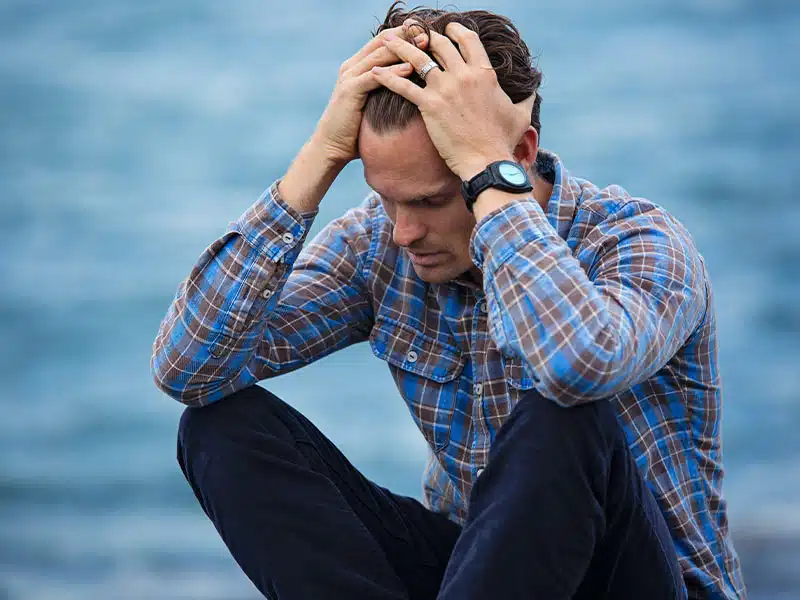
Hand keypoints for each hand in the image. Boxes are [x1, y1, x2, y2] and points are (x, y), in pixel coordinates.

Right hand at [313, 25, 427, 166]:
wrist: (332, 146)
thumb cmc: (356, 129)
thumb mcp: (374, 103)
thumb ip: (387, 89)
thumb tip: (413, 85)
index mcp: (358, 65)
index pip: (384, 40)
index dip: (406, 34)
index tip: (428, 33)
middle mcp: (352, 66)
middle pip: (383, 41)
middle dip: (407, 36)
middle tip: (429, 34)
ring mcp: (349, 76)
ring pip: (379, 55)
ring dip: (404, 49)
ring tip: (425, 46)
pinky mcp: (350, 90)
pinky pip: (374, 77)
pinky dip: (393, 71)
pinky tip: (410, 68)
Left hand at [372, 23, 533, 179]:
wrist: (486, 162)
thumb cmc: (503, 141)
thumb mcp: (521, 115)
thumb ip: (526, 97)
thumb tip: (534, 88)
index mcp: (485, 73)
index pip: (467, 40)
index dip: (454, 30)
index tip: (445, 29)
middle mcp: (464, 75)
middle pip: (439, 44)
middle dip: (423, 35)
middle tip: (410, 31)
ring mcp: (445, 89)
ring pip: (417, 58)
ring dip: (399, 46)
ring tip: (385, 40)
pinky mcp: (429, 105)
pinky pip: (403, 86)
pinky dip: (386, 78)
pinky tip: (374, 73)